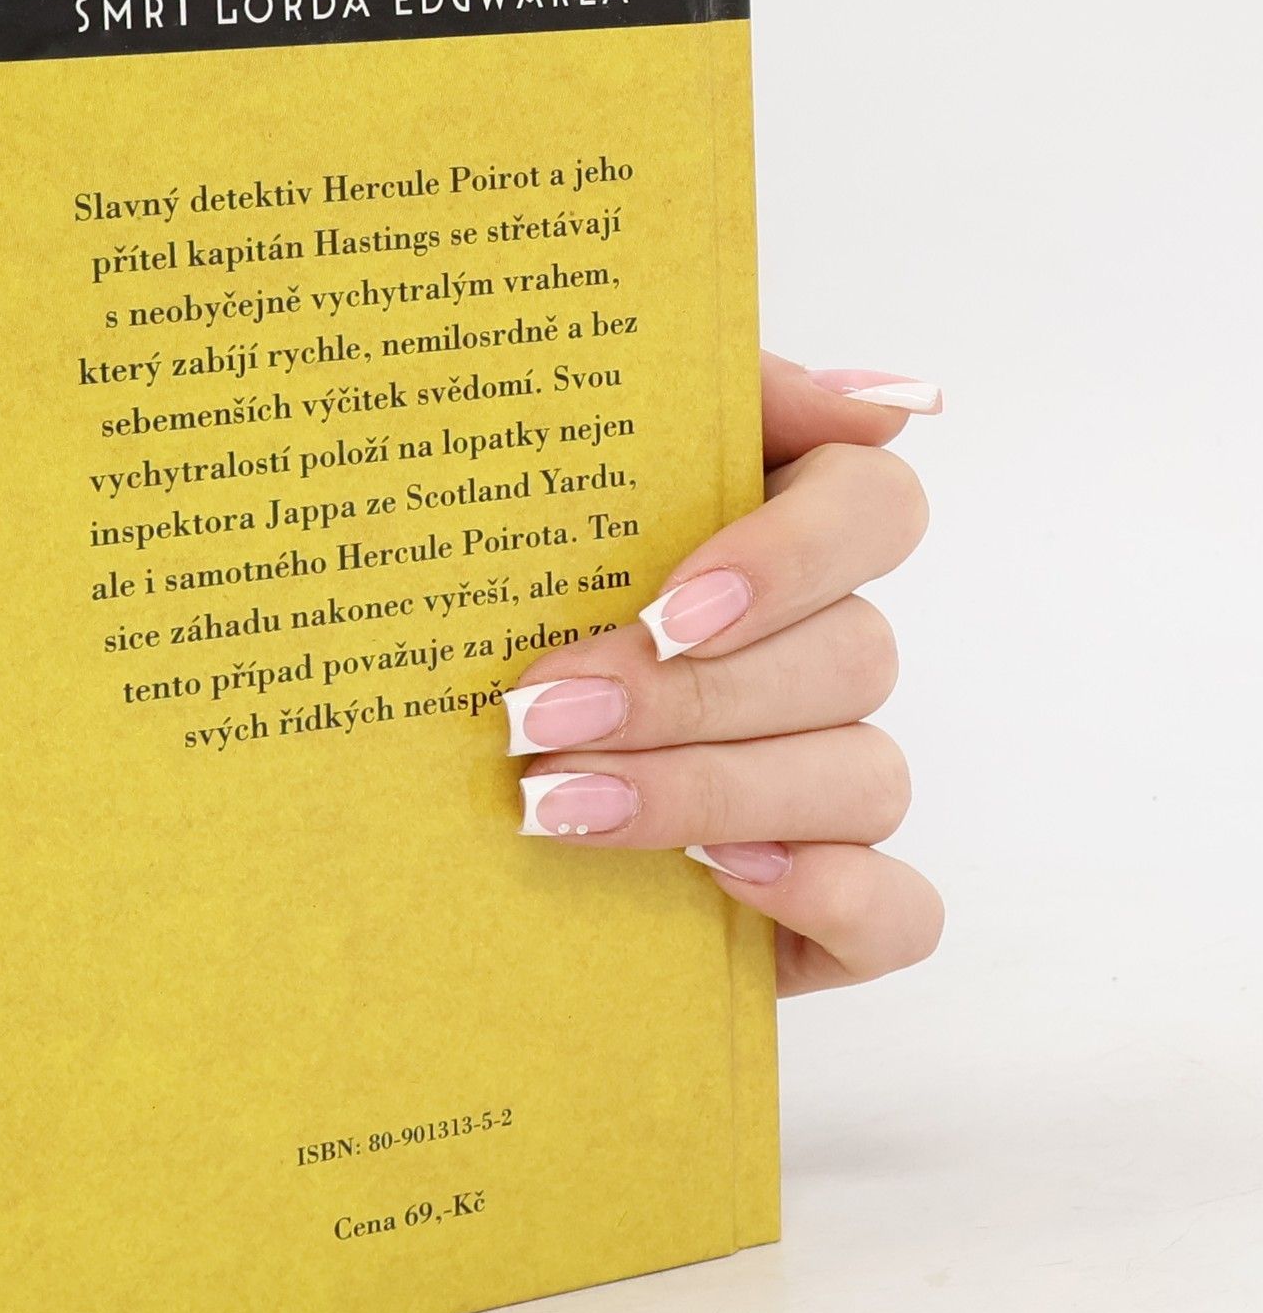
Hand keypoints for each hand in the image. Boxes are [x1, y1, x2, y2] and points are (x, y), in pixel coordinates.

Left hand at [502, 356, 942, 995]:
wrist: (415, 791)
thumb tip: (875, 400)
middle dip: (687, 697)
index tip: (667, 607)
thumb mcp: (542, 490)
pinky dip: (833, 895)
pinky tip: (724, 880)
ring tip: (555, 803)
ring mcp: (831, 785)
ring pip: (863, 777)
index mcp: (777, 539)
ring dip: (711, 791)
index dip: (793, 558)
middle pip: (854, 657)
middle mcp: (821, 657)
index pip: (873, 509)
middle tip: (539, 716)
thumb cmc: (489, 616)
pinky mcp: (824, 906)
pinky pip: (899, 912)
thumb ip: (678, 409)